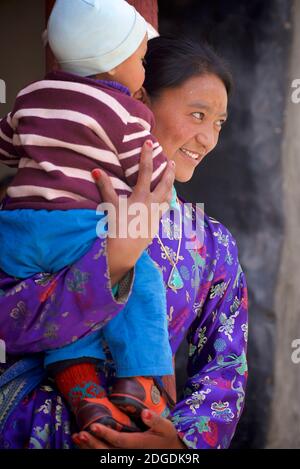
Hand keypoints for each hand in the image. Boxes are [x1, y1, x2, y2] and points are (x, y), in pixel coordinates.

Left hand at [72, 409, 185, 448]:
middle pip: (107, 452)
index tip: (93, 426)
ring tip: (76, 437)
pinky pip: (105, 455)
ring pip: (104, 455)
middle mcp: (129, 453)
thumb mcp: (166, 427)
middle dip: (92, 443)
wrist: (170, 451)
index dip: (106, 434)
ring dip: (88, 447)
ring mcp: (125, 456)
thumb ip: (156, 420)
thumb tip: (145, 412)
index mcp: (138, 445)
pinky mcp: (122, 455)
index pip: (119, 441)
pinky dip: (92, 450)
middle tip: (80, 433)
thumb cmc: (167, 437)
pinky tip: (82, 443)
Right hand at [92, 140, 174, 285]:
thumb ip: (105, 186)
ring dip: (170, 186)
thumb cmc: (117, 226)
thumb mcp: (111, 205)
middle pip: (165, 183)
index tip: (150, 142)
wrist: (125, 250)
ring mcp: (156, 215)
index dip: (147, 155)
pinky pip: (164, 210)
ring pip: (168, 197)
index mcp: (141, 196)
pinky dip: (166, 202)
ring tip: (172, 180)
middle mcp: (152, 203)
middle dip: (169, 171)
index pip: (145, 170)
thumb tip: (95, 170)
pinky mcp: (156, 224)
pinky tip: (165, 202)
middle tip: (171, 161)